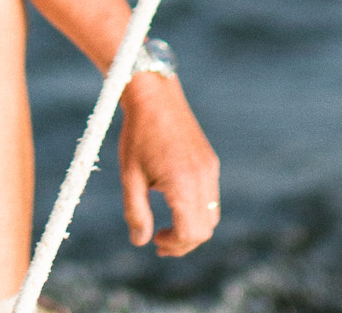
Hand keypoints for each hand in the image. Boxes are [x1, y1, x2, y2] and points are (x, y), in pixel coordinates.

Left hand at [116, 73, 220, 254]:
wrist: (154, 96)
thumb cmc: (137, 134)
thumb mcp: (130, 176)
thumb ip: (136, 212)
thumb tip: (141, 241)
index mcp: (183, 183)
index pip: (191, 233)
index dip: (174, 245)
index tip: (155, 242)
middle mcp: (203, 178)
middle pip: (205, 229)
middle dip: (184, 242)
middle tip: (159, 242)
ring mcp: (210, 169)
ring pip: (211, 214)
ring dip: (192, 227)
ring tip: (166, 226)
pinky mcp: (210, 162)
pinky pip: (211, 197)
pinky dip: (196, 209)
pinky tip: (174, 202)